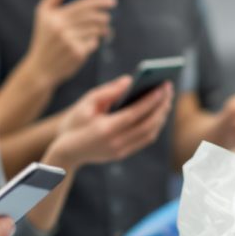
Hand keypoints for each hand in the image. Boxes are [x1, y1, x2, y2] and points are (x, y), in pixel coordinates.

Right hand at [23, 0, 116, 85]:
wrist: (40, 68)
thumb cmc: (44, 36)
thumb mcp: (43, 12)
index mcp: (53, 16)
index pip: (83, 4)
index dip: (100, 1)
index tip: (112, 0)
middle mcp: (61, 28)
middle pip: (92, 17)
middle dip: (104, 15)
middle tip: (109, 14)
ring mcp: (70, 42)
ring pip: (95, 29)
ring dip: (103, 27)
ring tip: (103, 28)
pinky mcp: (77, 54)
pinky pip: (94, 42)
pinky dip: (94, 41)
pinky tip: (89, 41)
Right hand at [49, 75, 175, 167]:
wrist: (65, 152)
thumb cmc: (74, 122)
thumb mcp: (86, 103)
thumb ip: (108, 91)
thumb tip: (130, 80)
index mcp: (105, 129)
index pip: (135, 114)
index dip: (152, 100)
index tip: (164, 86)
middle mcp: (115, 142)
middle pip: (147, 125)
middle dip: (161, 107)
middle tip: (169, 90)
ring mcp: (120, 151)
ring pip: (149, 134)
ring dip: (161, 117)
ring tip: (166, 100)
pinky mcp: (122, 154)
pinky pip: (144, 140)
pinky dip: (154, 126)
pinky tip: (157, 113)